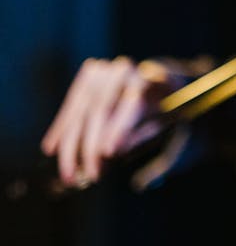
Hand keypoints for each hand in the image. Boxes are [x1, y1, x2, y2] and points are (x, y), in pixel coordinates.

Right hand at [41, 56, 179, 185]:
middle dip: (92, 145)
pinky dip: (62, 128)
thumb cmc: (172, 114)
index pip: (135, 103)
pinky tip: (51, 149)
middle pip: (103, 107)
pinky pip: (73, 104)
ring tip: (69, 174)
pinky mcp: (90, 74)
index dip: (120, 128)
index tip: (108, 153)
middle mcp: (129, 71)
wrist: (164, 81)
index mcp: (157, 82)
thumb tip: (113, 152)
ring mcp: (107, 70)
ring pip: (83, 108)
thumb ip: (147, 141)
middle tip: (92, 176)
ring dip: (72, 144)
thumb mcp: (174, 126)